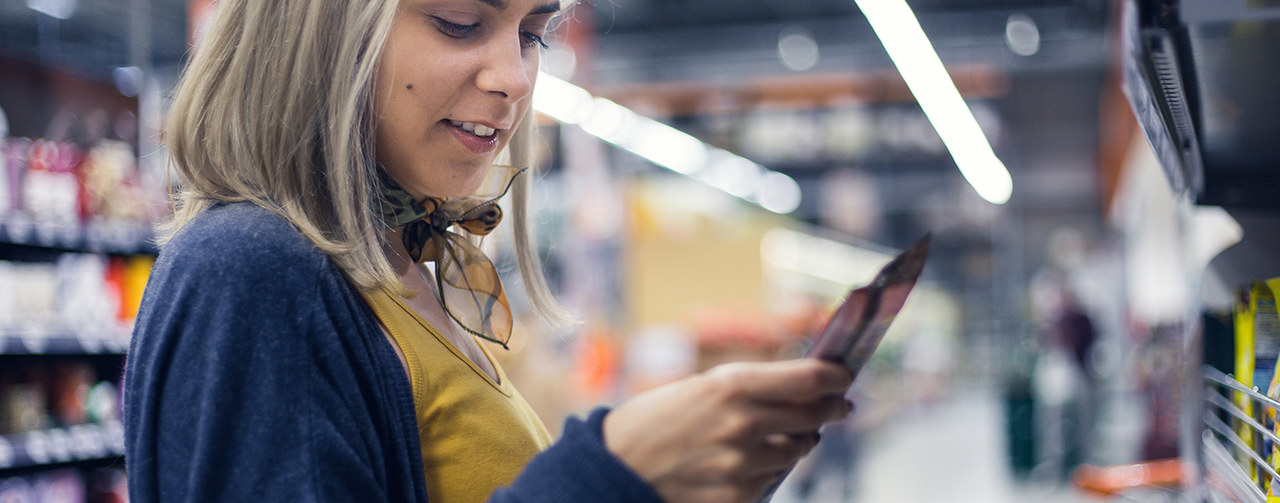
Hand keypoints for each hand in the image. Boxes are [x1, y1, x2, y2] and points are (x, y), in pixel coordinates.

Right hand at [603, 359, 853, 502]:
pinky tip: (746, 462)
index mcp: (732, 384)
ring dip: (798, 441)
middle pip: (815, 415)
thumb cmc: (653, 422)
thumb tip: (802, 388)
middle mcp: (744, 422)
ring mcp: (744, 463)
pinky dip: (768, 469)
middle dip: (830, 410)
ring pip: (798, 450)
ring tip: (781, 436)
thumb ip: (750, 387)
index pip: (811, 378)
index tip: (844, 377)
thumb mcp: (699, 387)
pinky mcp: (739, 495)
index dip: (836, 377)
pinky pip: (773, 479)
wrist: (615, 468)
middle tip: (835, 407)